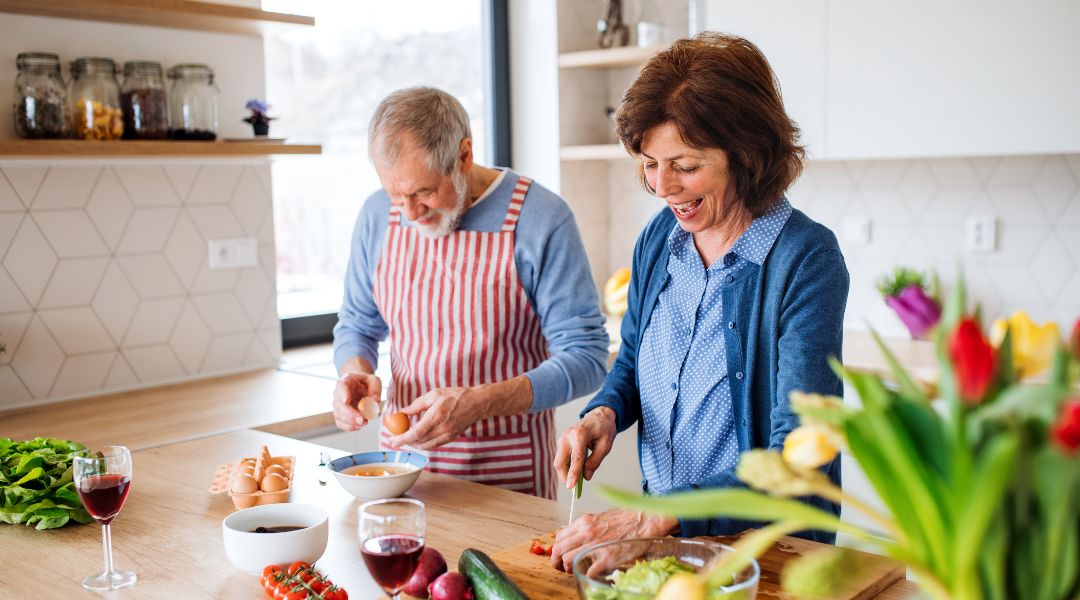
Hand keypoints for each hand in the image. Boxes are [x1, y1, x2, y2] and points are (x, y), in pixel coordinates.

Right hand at [333, 372, 381, 430]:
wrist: (361, 386)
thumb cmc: (367, 383)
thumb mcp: (375, 382)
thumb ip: (375, 392)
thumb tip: (372, 405)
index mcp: (347, 380)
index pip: (341, 385)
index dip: (342, 393)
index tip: (346, 401)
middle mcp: (339, 392)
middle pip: (338, 404)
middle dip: (350, 414)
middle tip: (362, 419)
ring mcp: (338, 404)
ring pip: (338, 415)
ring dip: (351, 422)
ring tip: (365, 422)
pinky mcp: (340, 414)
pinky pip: (340, 423)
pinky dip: (349, 427)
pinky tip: (359, 426)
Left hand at [387, 386, 487, 448]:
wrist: (476, 403)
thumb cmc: (455, 396)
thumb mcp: (434, 394)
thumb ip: (417, 404)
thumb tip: (403, 411)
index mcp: (437, 416)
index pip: (416, 433)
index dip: (403, 439)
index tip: (392, 441)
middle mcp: (442, 428)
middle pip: (419, 442)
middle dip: (405, 442)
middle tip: (396, 439)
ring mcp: (448, 435)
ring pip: (426, 446)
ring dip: (414, 444)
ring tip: (406, 438)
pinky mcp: (451, 438)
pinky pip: (433, 445)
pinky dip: (424, 443)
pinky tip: (419, 437)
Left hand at [550, 508, 677, 571]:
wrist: (645, 521)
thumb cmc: (626, 518)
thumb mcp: (600, 518)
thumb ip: (586, 527)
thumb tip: (576, 537)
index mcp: (584, 522)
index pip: (560, 537)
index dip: (557, 548)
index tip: (559, 554)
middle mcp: (586, 533)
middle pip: (559, 549)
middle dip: (556, 560)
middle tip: (560, 566)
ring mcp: (595, 546)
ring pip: (568, 560)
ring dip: (568, 568)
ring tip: (574, 569)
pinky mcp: (606, 558)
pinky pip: (587, 571)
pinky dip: (586, 574)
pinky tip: (591, 572)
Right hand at [553, 407, 616, 488]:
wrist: (598, 416)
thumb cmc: (603, 429)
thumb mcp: (605, 445)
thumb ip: (595, 461)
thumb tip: (586, 476)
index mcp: (579, 435)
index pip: (575, 458)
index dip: (573, 474)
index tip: (571, 487)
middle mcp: (567, 436)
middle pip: (560, 462)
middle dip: (565, 477)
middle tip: (574, 488)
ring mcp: (562, 438)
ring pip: (558, 461)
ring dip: (565, 473)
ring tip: (577, 480)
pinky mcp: (561, 442)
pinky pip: (561, 458)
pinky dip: (566, 467)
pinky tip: (576, 470)